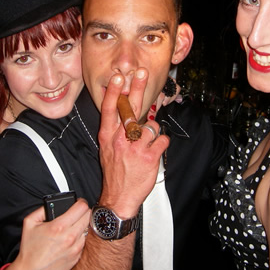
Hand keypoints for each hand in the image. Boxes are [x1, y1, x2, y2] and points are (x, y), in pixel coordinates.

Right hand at [7, 200, 90, 269]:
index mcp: (59, 226)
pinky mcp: (77, 256)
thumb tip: (51, 204)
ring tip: (72, 226)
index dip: (80, 202)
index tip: (77, 202)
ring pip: (88, 228)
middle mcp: (70, 237)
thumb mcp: (29, 223)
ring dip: (82, 225)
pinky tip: (70, 237)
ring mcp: (75, 247)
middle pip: (88, 216)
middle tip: (76, 212)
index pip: (82, 207)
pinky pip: (84, 241)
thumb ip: (41, 209)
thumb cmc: (30, 250)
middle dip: (82, 211)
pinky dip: (80, 237)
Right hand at [97, 69, 169, 218]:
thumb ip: (116, 130)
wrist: (118, 197)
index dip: (115, 92)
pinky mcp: (149, 157)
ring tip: (147, 142)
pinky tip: (156, 150)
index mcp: (108, 136)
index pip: (110, 109)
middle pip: (130, 109)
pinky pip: (162, 140)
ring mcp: (135, 148)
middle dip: (137, 87)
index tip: (119, 77)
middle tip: (142, 72)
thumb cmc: (114, 171)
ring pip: (151, 125)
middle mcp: (120, 139)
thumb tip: (126, 113)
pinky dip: (162, 143)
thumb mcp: (107, 149)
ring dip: (153, 132)